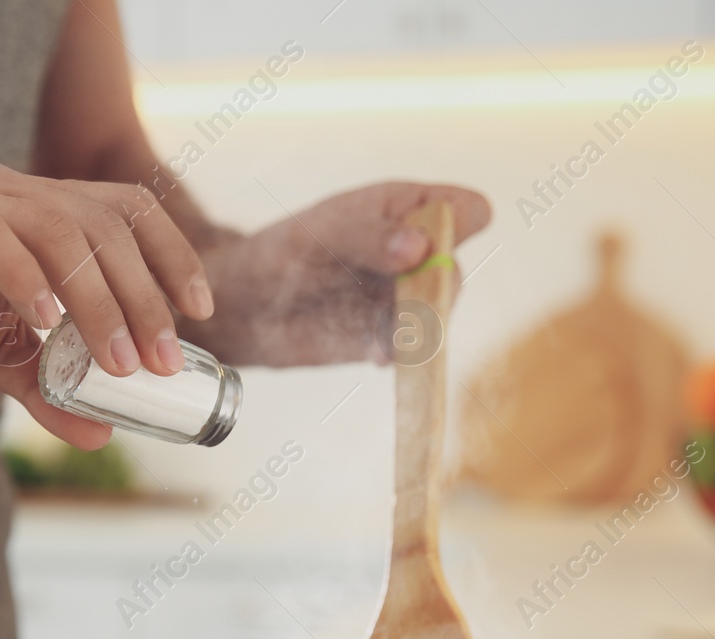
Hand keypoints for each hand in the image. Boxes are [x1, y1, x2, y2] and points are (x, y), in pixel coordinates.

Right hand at [0, 161, 215, 447]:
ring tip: (118, 363)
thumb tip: (104, 431)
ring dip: (101, 301)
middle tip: (162, 362)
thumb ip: (47, 387)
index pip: (126, 208)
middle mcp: (12, 190)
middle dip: (146, 296)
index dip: (172, 253)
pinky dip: (31, 284)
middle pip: (107, 223)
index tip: (201, 311)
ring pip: (63, 232)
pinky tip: (46, 330)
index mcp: (36, 209)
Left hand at [183, 183, 490, 366]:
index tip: (418, 246)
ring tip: (382, 333)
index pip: (467, 210)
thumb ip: (370, 236)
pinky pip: (413, 349)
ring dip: (416, 328)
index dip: (456, 227)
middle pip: (455, 272)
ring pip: (439, 315)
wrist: (247, 307)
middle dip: (434, 290)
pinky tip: (372, 351)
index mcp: (407, 208)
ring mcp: (405, 297)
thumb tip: (420, 248)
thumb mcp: (322, 232)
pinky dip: (398, 353)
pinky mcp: (389, 336)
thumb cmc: (282, 252)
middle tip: (403, 300)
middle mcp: (415, 253)